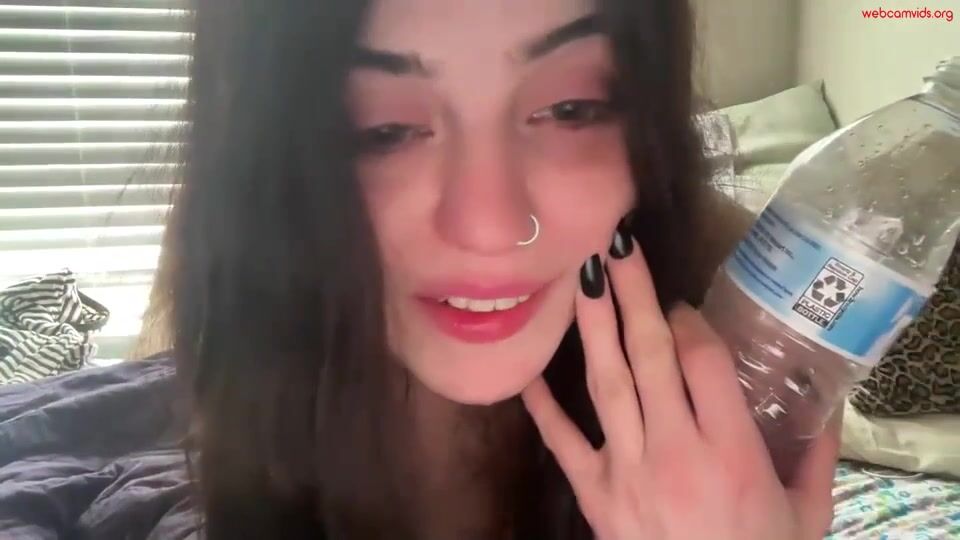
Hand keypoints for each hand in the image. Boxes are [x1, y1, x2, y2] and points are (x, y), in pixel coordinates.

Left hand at [522, 237, 839, 539]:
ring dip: (593, 326)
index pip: (701, 360)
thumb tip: (826, 399)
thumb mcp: (807, 516)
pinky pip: (563, 443)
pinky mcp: (594, 497)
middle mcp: (674, 450)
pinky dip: (543, 407)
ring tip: (581, 277)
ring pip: (606, 384)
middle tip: (616, 244)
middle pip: (649, 354)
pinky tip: (526, 371)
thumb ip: (816, 454)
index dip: (690, 320)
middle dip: (632, 294)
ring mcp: (627, 472)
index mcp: (731, 451)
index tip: (681, 303)